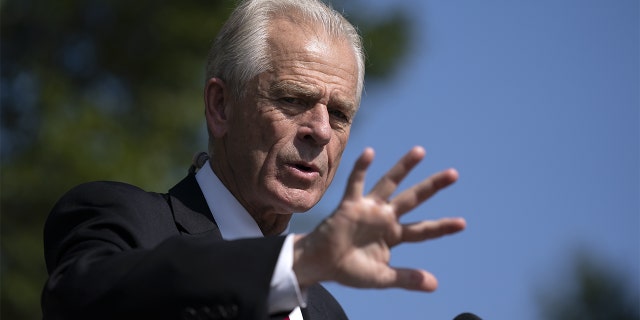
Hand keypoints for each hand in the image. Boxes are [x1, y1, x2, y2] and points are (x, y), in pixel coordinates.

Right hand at [293, 146, 465, 291]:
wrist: (322, 265)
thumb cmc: (349, 270)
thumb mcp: (382, 277)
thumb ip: (407, 278)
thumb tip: (435, 285)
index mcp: (394, 234)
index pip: (423, 229)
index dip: (441, 227)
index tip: (462, 223)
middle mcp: (385, 217)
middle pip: (413, 198)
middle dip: (432, 186)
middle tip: (454, 174)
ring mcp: (368, 208)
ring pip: (390, 183)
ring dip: (404, 167)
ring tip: (421, 151)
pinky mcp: (350, 205)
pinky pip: (356, 183)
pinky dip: (361, 168)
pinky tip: (370, 152)